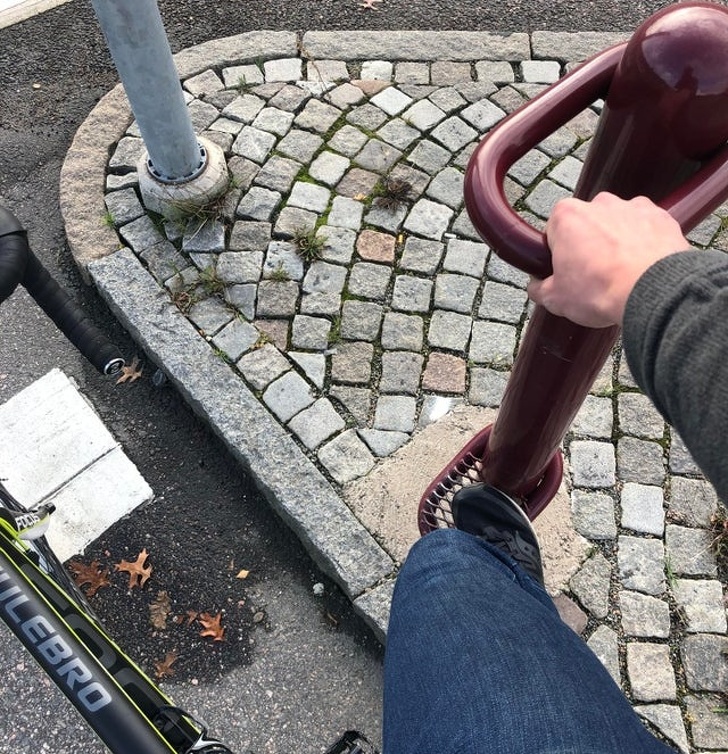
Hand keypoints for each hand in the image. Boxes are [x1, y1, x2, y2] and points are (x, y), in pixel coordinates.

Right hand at [527, 192, 689, 327]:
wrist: (653, 292)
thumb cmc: (600, 290)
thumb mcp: (555, 298)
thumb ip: (539, 288)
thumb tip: (537, 287)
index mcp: (566, 216)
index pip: (553, 231)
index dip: (557, 254)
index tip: (565, 271)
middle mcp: (599, 203)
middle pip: (586, 224)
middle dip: (588, 244)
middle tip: (592, 276)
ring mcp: (632, 206)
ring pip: (617, 224)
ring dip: (616, 242)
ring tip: (621, 274)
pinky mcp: (661, 216)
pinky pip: (646, 228)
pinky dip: (644, 243)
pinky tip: (642, 267)